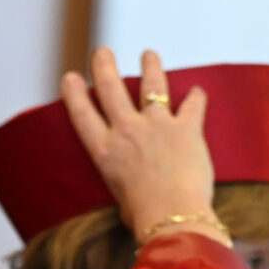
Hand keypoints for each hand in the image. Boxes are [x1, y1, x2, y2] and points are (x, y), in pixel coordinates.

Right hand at [62, 47, 221, 241]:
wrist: (172, 217)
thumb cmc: (143, 216)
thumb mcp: (118, 193)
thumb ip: (123, 175)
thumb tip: (133, 176)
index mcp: (105, 150)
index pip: (82, 113)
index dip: (74, 93)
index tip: (70, 77)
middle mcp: (126, 131)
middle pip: (111, 89)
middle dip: (105, 66)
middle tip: (102, 52)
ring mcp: (157, 126)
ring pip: (152, 87)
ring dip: (150, 67)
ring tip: (149, 55)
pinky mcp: (186, 130)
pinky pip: (193, 106)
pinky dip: (196, 98)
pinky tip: (198, 91)